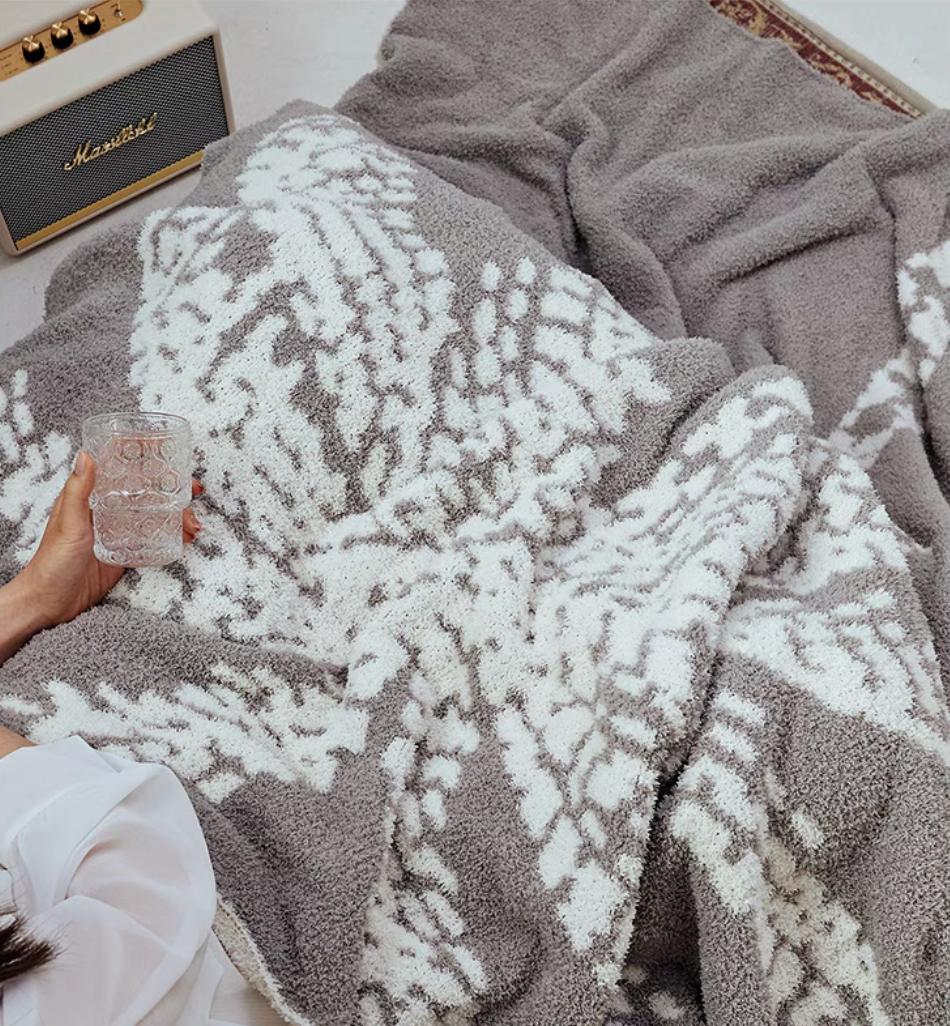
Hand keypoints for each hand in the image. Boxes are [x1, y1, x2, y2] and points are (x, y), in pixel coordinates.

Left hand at [0, 451, 202, 660]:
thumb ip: (78, 491)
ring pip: (155, 513)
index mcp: (92, 496)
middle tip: (194, 494)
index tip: (171, 456)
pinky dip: (171, 536)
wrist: (51, 603)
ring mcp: (118, 530)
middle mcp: (107, 509)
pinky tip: (183, 538)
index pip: (123, 469)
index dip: (148, 459)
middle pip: (147, 491)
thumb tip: (86, 456)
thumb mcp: (68, 524)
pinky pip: (152, 538)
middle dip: (175, 490)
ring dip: (177, 516)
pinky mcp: (125, 550)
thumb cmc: (51, 563)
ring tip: (192, 527)